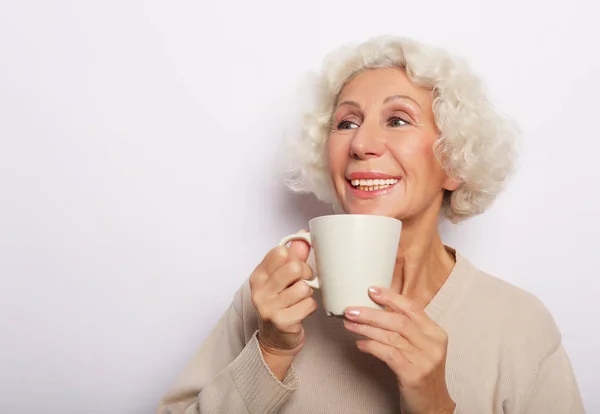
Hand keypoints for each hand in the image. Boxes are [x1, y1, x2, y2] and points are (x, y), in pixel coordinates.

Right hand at [249, 232, 316, 371]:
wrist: (276, 341)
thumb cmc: (281, 305)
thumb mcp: (282, 279)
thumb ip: (293, 256)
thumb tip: (302, 236)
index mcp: (258, 276)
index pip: (280, 252)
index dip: (294, 257)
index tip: (294, 266)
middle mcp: (260, 290)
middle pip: (294, 267)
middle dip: (305, 275)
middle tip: (302, 283)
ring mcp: (269, 307)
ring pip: (303, 287)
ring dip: (308, 293)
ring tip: (301, 299)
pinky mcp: (282, 321)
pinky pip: (309, 304)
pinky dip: (310, 307)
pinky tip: (302, 311)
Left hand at [343, 287, 454, 413]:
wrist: (433, 406)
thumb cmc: (420, 373)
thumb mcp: (419, 347)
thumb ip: (405, 330)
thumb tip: (375, 310)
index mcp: (435, 333)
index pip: (412, 308)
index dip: (391, 297)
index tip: (371, 290)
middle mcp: (433, 344)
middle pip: (399, 321)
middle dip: (371, 313)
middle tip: (351, 310)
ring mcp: (425, 360)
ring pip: (391, 337)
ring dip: (366, 329)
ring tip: (349, 324)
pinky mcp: (414, 374)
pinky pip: (388, 354)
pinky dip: (371, 346)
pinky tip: (360, 344)